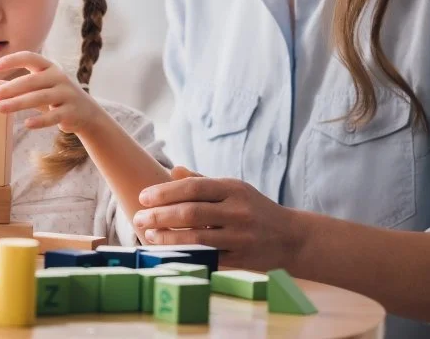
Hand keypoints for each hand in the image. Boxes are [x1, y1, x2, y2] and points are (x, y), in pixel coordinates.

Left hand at [0, 51, 100, 133]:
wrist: (86, 113)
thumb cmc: (55, 97)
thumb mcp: (35, 90)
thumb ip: (12, 87)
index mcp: (49, 68)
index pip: (31, 57)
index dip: (14, 60)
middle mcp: (59, 78)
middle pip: (31, 81)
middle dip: (8, 88)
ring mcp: (66, 94)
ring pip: (40, 97)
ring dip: (19, 102)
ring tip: (0, 108)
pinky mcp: (71, 112)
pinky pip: (54, 116)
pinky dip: (40, 120)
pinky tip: (26, 124)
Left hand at [133, 176, 297, 270]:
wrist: (291, 237)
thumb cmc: (255, 209)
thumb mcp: (234, 189)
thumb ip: (203, 181)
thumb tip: (172, 170)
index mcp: (233, 189)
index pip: (193, 188)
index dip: (165, 192)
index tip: (143, 197)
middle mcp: (237, 211)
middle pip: (191, 212)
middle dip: (160, 215)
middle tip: (138, 217)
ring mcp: (240, 237)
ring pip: (197, 238)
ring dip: (168, 237)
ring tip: (148, 235)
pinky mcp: (241, 260)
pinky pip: (208, 259)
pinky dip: (185, 255)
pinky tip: (168, 253)